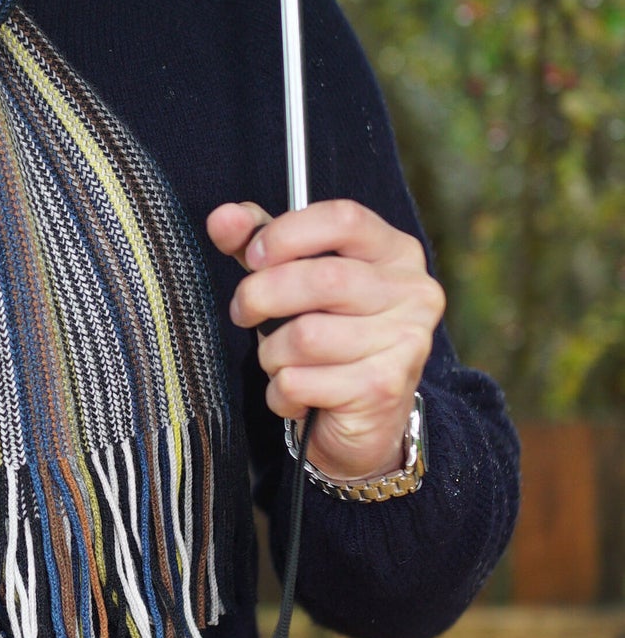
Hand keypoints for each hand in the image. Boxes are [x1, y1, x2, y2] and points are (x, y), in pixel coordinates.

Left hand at [206, 198, 443, 480]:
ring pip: (306, 336)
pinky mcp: (383, 388)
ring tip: (281, 360)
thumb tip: (223, 217)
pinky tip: (297, 394)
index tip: (253, 257)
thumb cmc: (329, 333)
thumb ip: (260, 241)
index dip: (287, 233)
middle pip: (322, 278)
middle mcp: (413, 292)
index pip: (344, 219)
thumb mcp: (294, 276)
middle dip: (262, 296)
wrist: (366, 420)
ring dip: (271, 353)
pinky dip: (280, 391)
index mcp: (396, 252)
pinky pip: (301, 381)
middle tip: (244, 312)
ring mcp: (405, 342)